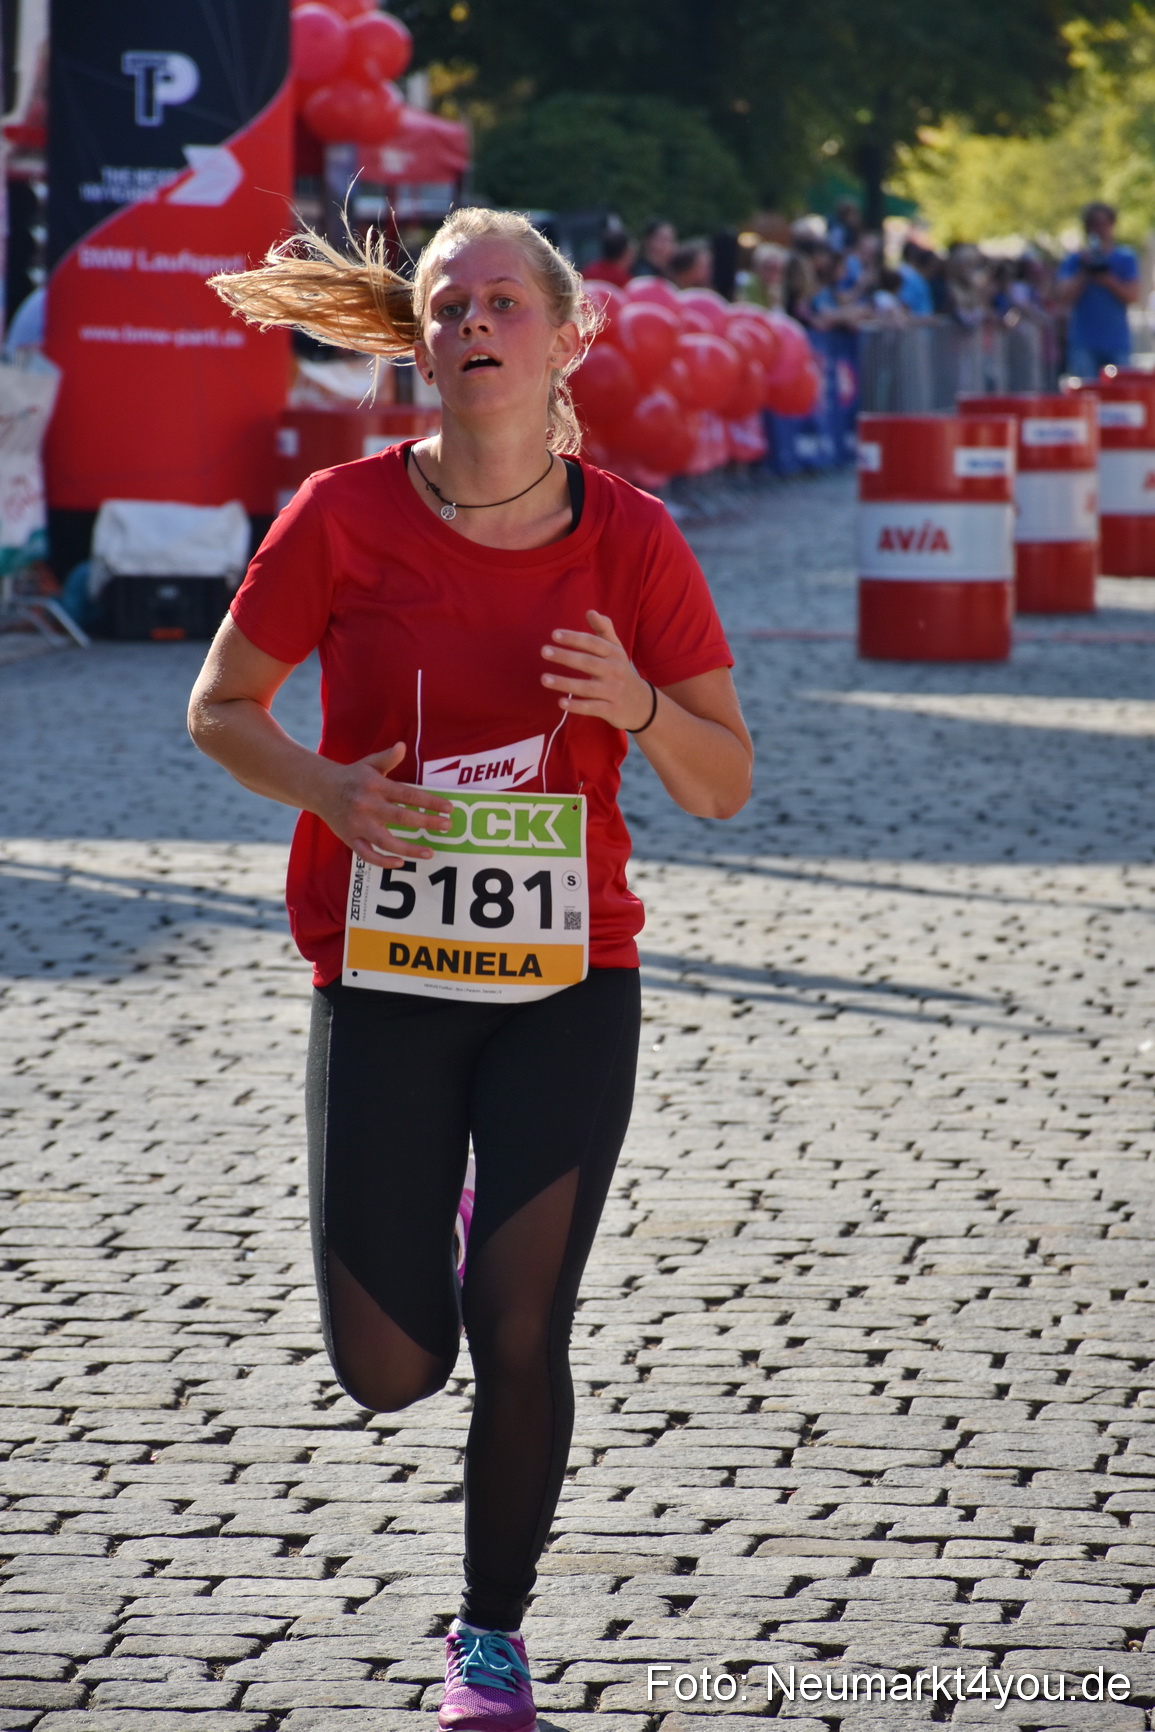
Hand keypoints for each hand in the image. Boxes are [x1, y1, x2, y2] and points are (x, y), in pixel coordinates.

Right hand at [318, 743, 452, 867]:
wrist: (320, 788)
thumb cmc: (352, 776)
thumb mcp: (370, 764)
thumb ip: (388, 757)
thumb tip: (402, 746)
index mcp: (375, 786)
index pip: (407, 795)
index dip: (429, 802)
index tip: (448, 808)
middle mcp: (367, 806)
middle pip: (400, 818)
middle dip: (426, 823)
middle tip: (447, 826)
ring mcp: (358, 825)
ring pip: (385, 842)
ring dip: (408, 849)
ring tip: (429, 853)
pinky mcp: (350, 839)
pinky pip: (367, 855)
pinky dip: (383, 861)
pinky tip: (400, 862)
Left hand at [541, 610, 655, 730]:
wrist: (642, 703)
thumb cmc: (620, 671)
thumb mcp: (616, 649)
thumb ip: (603, 629)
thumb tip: (590, 611)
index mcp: (614, 653)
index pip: (593, 643)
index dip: (574, 638)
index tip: (554, 635)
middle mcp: (614, 671)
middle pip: (588, 662)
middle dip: (566, 656)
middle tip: (544, 651)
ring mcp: (613, 691)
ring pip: (587, 687)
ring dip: (564, 683)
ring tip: (544, 679)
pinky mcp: (611, 709)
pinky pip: (592, 707)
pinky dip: (577, 706)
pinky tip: (561, 702)